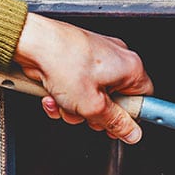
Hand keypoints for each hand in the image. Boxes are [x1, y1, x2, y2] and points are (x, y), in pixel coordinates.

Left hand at [12, 13, 153, 143]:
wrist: (30, 41)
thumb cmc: (61, 61)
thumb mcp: (93, 106)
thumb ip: (116, 123)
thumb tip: (132, 133)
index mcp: (130, 67)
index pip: (144, 101)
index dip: (130, 118)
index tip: (119, 127)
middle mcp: (116, 58)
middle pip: (115, 101)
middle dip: (95, 114)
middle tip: (84, 114)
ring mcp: (96, 56)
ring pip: (92, 96)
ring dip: (75, 107)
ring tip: (63, 103)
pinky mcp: (76, 57)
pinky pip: (77, 85)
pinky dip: (65, 94)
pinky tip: (54, 94)